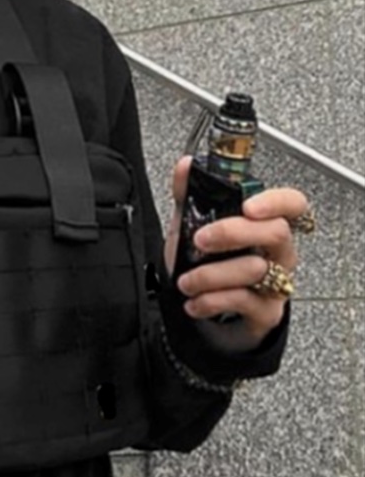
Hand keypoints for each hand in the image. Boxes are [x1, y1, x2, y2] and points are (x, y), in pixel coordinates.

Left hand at [165, 157, 307, 351]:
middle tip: (199, 240)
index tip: (248, 205)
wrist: (207, 310)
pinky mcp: (266, 312)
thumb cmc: (208, 264)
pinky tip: (194, 303)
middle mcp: (278, 252)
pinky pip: (244, 301)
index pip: (292, 204)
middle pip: (276, 232)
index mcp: (266, 226)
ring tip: (185, 281)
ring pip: (256, 270)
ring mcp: (276, 283)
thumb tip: (186, 164)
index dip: (276, 201)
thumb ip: (190, 196)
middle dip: (232, 233)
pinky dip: (211, 301)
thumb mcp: (192, 228)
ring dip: (211, 274)